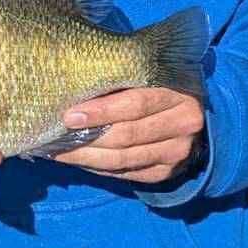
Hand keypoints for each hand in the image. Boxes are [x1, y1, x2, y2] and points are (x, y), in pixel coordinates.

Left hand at [60, 89, 205, 186]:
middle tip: (56, 136)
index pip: (136, 104)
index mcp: (179, 93)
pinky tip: (80, 161)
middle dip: (86, 138)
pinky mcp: (168, 172)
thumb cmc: (160, 85)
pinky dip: (99, 169)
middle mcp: (184, 125)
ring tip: (59, 152)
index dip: (101, 112)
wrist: (191, 111)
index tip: (69, 115)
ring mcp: (178, 152)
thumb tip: (73, 83)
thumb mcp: (150, 73)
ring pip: (123, 159)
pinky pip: (126, 174)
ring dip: (86, 157)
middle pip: (127, 136)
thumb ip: (123, 76)